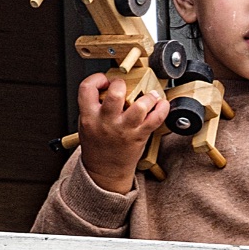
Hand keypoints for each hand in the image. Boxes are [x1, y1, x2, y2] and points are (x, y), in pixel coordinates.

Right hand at [76, 72, 168, 193]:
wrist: (104, 171)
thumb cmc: (97, 146)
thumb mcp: (86, 123)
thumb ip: (94, 105)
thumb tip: (109, 84)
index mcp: (89, 117)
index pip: (87, 88)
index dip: (97, 78)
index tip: (105, 80)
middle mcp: (107, 122)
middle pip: (116, 93)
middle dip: (121, 83)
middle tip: (124, 85)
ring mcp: (124, 129)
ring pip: (140, 106)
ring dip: (147, 96)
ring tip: (148, 95)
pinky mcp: (139, 136)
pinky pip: (155, 119)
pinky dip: (162, 109)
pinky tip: (161, 104)